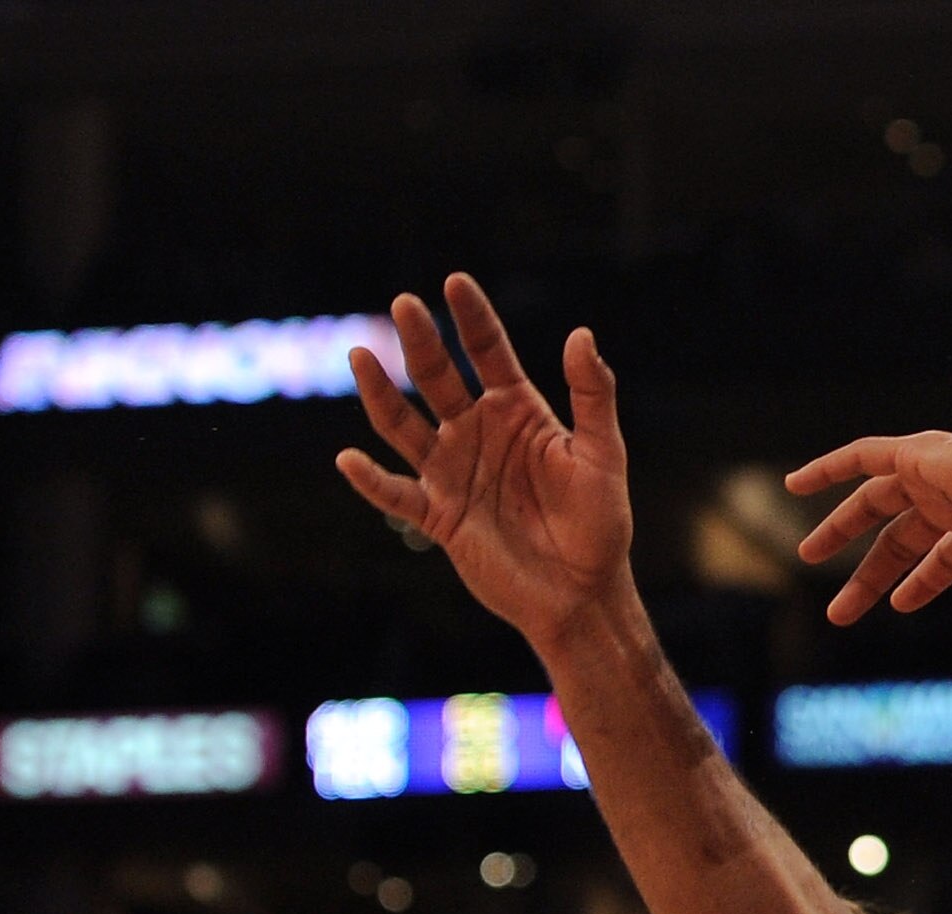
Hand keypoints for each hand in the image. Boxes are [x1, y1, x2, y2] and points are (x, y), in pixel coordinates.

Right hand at [335, 272, 634, 647]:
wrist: (583, 592)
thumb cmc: (600, 524)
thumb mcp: (602, 457)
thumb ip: (592, 398)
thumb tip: (581, 334)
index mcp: (518, 412)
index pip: (488, 352)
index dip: (471, 318)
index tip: (454, 282)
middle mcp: (478, 433)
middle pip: (437, 377)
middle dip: (421, 342)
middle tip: (404, 304)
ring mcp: (453, 471)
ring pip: (403, 425)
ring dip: (379, 393)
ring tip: (361, 358)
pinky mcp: (439, 515)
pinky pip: (395, 493)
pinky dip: (371, 480)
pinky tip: (350, 460)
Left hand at [786, 431, 951, 630]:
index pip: (940, 558)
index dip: (919, 584)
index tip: (896, 606)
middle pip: (897, 539)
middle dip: (867, 574)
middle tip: (839, 610)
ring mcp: (935, 475)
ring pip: (873, 501)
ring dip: (837, 527)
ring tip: (804, 554)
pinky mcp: (920, 455)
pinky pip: (863, 456)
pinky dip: (829, 466)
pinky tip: (794, 484)